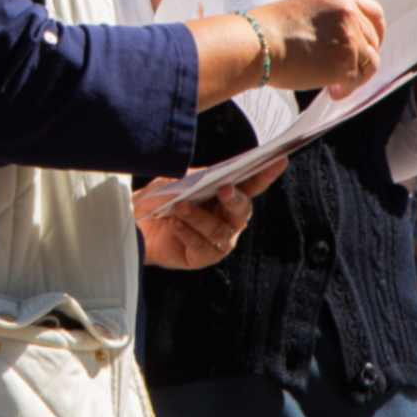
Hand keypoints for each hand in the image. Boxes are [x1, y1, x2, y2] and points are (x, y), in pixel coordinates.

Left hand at [139, 161, 283, 271]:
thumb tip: (211, 175)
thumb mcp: (176, 181)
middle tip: (223, 188)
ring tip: (179, 207)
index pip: (252, 183)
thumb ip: (195, 177)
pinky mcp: (203, 257)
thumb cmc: (161, 198)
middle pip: (242, 210)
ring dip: (199, 217)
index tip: (279, 159)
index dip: (266, 173)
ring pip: (220, 230)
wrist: (137, 225)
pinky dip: (187, 233)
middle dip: (234, 199)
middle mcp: (229, 219)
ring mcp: (220, 240)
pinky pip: (202, 246)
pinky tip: (173, 224)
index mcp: (228, 195)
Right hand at [256, 0, 386, 93]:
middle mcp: (348, 13)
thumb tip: (338, 42)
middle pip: (372, 39)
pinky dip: (347, 88)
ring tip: (335, 85)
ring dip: (355, 75)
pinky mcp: (346, 62)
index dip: (377, 30)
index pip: (373, 11)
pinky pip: (357, 80)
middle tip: (348, 71)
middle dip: (363, 57)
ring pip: (370, 61)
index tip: (374, 43)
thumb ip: (327, 20)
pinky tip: (331, 92)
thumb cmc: (268, 31)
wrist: (258, 44)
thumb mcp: (303, 10)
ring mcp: (350, 38)